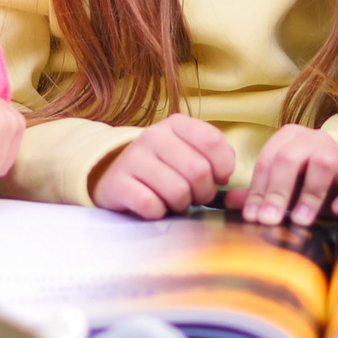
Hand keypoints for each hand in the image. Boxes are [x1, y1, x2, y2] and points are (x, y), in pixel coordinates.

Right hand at [91, 115, 235, 218]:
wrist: (113, 174)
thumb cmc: (162, 166)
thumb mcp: (187, 150)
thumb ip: (215, 156)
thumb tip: (224, 175)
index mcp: (175, 124)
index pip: (212, 141)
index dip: (223, 166)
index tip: (218, 177)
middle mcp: (153, 136)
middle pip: (198, 171)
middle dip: (202, 192)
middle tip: (193, 195)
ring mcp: (133, 159)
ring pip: (178, 192)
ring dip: (180, 205)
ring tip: (171, 199)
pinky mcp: (118, 184)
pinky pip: (152, 206)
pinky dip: (158, 212)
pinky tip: (153, 205)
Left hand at [237, 124, 337, 226]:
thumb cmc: (306, 187)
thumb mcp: (281, 189)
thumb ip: (257, 192)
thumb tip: (227, 200)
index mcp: (290, 138)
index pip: (268, 159)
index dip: (258, 189)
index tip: (253, 217)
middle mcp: (316, 139)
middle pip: (291, 157)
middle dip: (278, 191)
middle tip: (271, 221)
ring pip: (324, 161)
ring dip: (310, 193)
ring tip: (302, 220)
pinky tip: (337, 211)